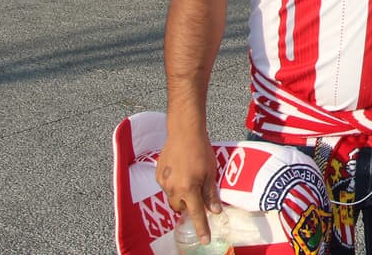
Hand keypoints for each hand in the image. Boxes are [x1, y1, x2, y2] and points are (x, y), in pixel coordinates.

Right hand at [156, 124, 222, 242]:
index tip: (204, 240)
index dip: (201, 228)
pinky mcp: (157, 174)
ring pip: (172, 197)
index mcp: (189, 189)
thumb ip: (210, 193)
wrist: (184, 132)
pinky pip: (166, 186)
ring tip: (188, 176)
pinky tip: (180, 170)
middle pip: (180, 207)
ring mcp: (163, 182)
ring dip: (180, 193)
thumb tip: (214, 211)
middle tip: (196, 192)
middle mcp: (173, 189)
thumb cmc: (201, 150)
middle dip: (188, 205)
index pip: (196, 214)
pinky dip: (173, 183)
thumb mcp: (211, 172)